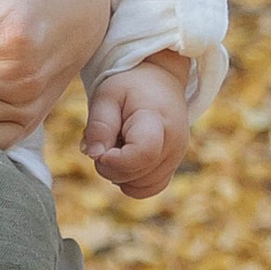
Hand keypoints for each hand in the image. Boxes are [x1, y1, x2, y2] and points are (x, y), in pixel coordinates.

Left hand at [85, 55, 189, 196]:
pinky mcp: (172, 166)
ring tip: (119, 144)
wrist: (159, 80)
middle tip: (106, 140)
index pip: (142, 155)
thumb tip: (94, 155)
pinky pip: (149, 188)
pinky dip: (131, 181)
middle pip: (137, 175)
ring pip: (140, 186)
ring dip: (119, 173)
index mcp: (158, 120)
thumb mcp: (107, 96)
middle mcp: (174, 143)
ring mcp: (176, 157)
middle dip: (109, 166)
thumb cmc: (129, 86)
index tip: (100, 149)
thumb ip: (100, 125)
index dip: (114, 160)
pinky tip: (125, 159)